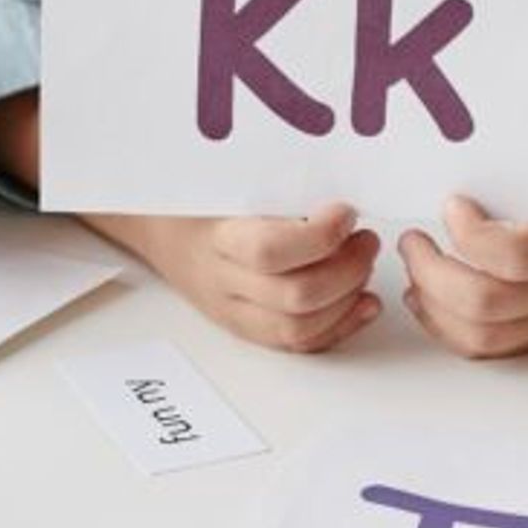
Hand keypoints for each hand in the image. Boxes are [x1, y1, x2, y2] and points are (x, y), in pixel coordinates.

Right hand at [110, 202, 382, 352]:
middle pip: (295, 296)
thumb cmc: (202, 199)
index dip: (320, 236)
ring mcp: (236, 313)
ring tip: (364, 265)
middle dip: (347, 269)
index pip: (270, 251)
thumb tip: (343, 198)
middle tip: (365, 240)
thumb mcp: (231, 182)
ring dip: (347, 299)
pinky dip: (341, 327)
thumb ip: (281, 191)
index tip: (345, 211)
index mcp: (216, 238)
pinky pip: (298, 344)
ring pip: (300, 328)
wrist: (162, 230)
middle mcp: (224, 284)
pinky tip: (365, 303)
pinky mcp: (250, 330)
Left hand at [397, 196, 527, 357]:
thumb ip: (519, 184)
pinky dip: (447, 328)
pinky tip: (426, 299)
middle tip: (412, 240)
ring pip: (482, 336)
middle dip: (433, 273)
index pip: (516, 256)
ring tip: (414, 271)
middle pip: (487, 305)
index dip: (471, 234)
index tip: (452, 203)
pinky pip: (490, 348)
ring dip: (433, 306)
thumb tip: (447, 184)